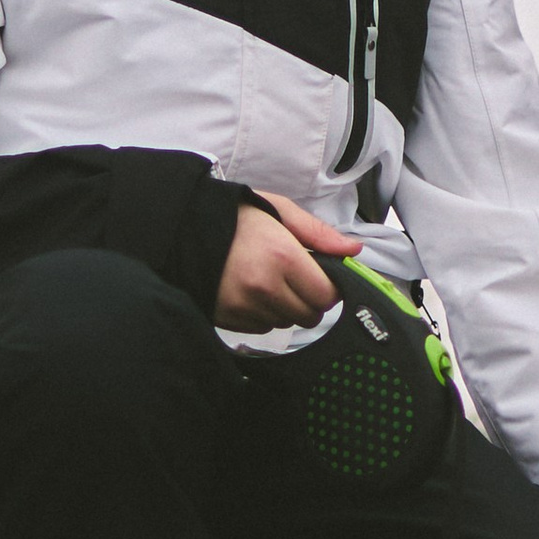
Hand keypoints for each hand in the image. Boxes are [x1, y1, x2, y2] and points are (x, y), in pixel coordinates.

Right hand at [217, 189, 356, 330]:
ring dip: (286, 308)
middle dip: (310, 299)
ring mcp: (244, 306)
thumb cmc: (236, 217)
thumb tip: (353, 251)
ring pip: (286, 323)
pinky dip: (264, 314)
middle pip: (309, 315)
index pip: (325, 295)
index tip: (322, 277)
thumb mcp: (280, 211)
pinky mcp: (228, 319)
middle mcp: (264, 286)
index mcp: (282, 256)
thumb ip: (318, 234)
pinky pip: (261, 328)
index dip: (329, 287)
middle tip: (296, 279)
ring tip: (270, 281)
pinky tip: (253, 292)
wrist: (184, 229)